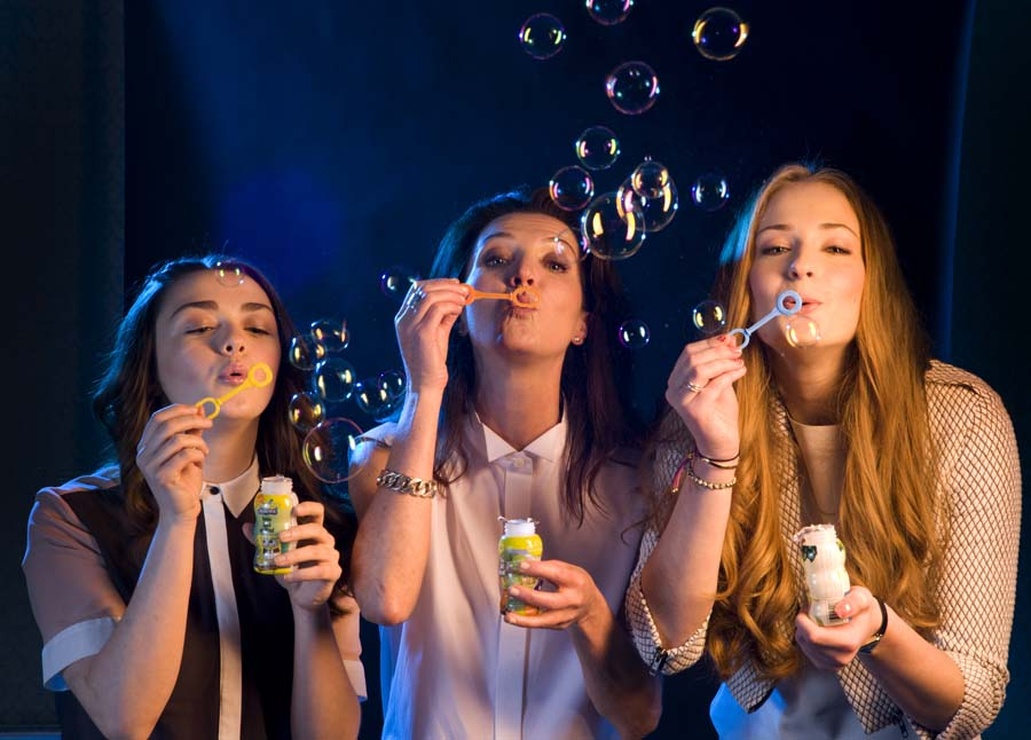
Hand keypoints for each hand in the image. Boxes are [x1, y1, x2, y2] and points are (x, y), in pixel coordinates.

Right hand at [135, 403, 212, 521]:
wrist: (182, 509)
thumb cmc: (185, 480)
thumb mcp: (190, 451)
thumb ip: (192, 431)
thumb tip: (200, 408)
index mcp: (146, 445)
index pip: (157, 418)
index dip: (177, 409)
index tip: (197, 409)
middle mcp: (143, 454)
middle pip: (167, 425)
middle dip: (192, 420)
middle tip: (209, 423)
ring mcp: (150, 466)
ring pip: (177, 440)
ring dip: (198, 441)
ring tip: (205, 450)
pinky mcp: (161, 477)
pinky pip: (183, 455)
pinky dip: (198, 454)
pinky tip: (201, 460)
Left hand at [243, 500, 342, 610]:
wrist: (300, 595)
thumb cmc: (291, 569)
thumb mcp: (275, 553)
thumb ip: (264, 540)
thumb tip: (246, 526)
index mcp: (314, 531)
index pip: (318, 512)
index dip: (308, 507)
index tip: (294, 510)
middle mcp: (326, 540)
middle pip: (317, 529)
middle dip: (298, 532)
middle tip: (280, 537)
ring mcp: (331, 556)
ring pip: (316, 551)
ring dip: (295, 555)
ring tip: (278, 562)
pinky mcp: (333, 572)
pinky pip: (320, 571)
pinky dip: (302, 574)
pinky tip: (289, 577)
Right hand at [394, 278, 467, 392]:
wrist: (426, 384)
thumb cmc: (432, 360)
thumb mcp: (437, 333)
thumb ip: (443, 316)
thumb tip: (456, 299)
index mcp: (403, 317)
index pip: (417, 288)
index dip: (438, 282)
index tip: (456, 284)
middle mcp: (403, 319)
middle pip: (423, 288)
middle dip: (446, 285)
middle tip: (464, 289)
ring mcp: (410, 325)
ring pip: (430, 296)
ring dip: (450, 294)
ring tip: (464, 299)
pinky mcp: (421, 333)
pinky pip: (437, 309)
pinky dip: (451, 305)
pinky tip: (459, 310)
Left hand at [502, 559, 602, 630]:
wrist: (590, 605)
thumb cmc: (577, 583)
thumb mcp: (570, 569)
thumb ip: (550, 567)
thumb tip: (525, 564)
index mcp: (576, 581)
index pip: (556, 573)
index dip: (538, 569)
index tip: (521, 565)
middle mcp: (573, 600)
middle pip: (550, 601)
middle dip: (529, 596)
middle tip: (512, 589)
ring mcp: (567, 615)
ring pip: (545, 620)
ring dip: (524, 618)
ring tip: (509, 615)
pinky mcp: (560, 625)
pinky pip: (542, 625)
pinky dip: (526, 622)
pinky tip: (514, 618)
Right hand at [665, 334, 744, 459]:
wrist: (720, 442)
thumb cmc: (719, 412)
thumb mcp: (720, 381)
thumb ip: (721, 361)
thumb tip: (729, 338)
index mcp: (676, 380)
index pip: (688, 353)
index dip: (710, 343)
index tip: (729, 341)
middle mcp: (673, 389)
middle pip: (693, 359)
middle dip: (718, 351)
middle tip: (737, 352)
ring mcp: (682, 400)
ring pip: (700, 369)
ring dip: (724, 362)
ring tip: (739, 362)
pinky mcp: (695, 410)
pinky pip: (714, 385)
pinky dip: (729, 374)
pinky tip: (740, 372)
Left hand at [794, 586, 883, 669]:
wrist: (868, 625)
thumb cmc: (863, 609)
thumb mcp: (862, 598)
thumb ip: (853, 602)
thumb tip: (840, 611)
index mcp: (849, 642)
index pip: (813, 636)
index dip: (803, 620)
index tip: (808, 606)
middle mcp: (841, 657)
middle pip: (806, 641)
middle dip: (802, 623)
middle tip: (809, 610)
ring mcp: (834, 664)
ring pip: (803, 645)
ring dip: (803, 630)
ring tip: (815, 619)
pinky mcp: (827, 666)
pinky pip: (806, 650)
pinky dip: (805, 638)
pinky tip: (816, 629)